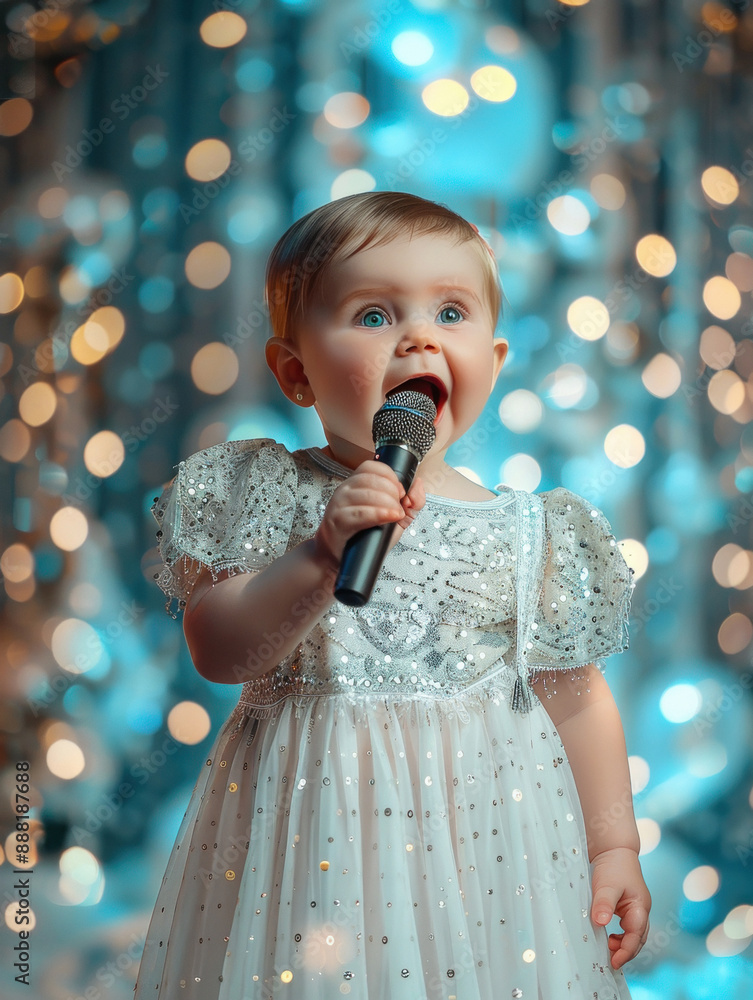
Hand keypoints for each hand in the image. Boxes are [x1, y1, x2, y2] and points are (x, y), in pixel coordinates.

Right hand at [313, 459, 425, 568]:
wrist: (337, 557)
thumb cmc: (364, 536)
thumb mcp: (393, 517)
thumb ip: (411, 502)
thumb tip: (418, 484)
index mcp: (356, 484)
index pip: (372, 466)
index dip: (391, 476)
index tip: (401, 492)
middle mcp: (345, 490)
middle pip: (372, 479)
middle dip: (393, 493)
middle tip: (398, 508)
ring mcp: (339, 504)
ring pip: (368, 494)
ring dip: (389, 504)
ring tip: (396, 516)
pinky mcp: (338, 521)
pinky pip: (361, 513)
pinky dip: (379, 514)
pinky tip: (390, 517)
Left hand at [590, 846, 650, 969]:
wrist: (615, 849)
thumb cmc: (613, 866)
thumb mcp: (607, 885)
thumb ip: (604, 904)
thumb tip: (600, 923)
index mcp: (640, 907)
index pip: (636, 937)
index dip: (626, 951)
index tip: (614, 962)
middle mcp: (641, 911)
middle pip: (638, 939)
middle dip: (626, 952)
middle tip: (610, 961)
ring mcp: (635, 909)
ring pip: (633, 934)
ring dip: (623, 945)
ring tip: (608, 948)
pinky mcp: (627, 907)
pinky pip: (627, 928)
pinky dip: (620, 936)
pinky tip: (608, 936)